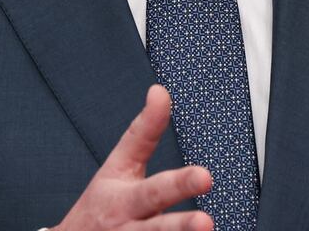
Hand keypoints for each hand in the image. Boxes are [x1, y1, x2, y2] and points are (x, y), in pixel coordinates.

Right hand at [51, 84, 213, 229]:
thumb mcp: (119, 165)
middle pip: (153, 221)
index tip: (204, 175)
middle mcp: (127, 222)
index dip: (177, 177)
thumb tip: (160, 91)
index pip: (151, 181)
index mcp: (123, 196)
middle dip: (179, 221)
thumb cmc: (103, 204)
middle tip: (204, 219)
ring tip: (205, 227)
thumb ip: (145, 132)